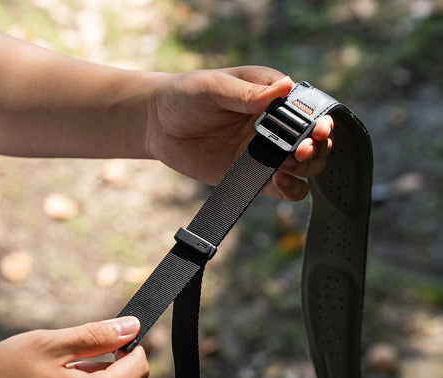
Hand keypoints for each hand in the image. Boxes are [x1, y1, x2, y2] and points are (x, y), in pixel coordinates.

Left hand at [144, 66, 332, 200]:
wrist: (159, 127)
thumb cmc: (185, 97)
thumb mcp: (213, 88)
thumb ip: (247, 93)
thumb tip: (285, 88)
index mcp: (271, 96)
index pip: (308, 109)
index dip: (318, 120)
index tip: (317, 129)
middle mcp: (275, 125)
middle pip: (315, 140)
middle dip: (317, 146)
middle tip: (303, 150)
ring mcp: (266, 152)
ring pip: (305, 166)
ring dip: (306, 168)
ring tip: (287, 165)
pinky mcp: (253, 175)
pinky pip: (283, 188)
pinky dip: (290, 189)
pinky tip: (279, 181)